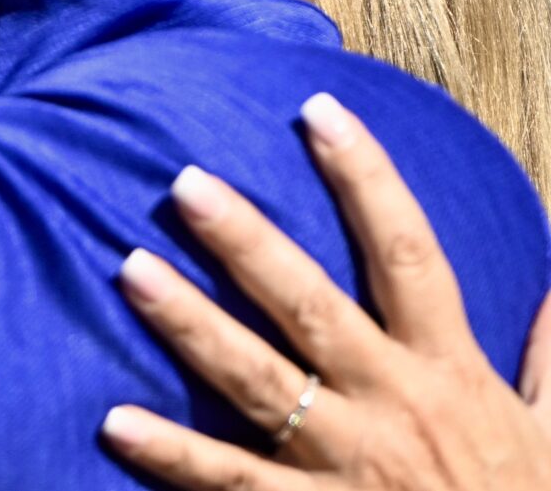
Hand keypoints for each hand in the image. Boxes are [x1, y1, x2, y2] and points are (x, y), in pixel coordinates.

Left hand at [100, 91, 550, 488]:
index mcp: (449, 371)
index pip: (408, 254)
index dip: (367, 178)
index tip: (320, 110)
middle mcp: (392, 406)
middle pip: (310, 306)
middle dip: (248, 243)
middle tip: (184, 182)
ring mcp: (346, 464)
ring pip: (257, 381)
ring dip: (190, 324)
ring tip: (128, 267)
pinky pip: (231, 481)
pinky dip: (173, 455)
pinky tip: (114, 422)